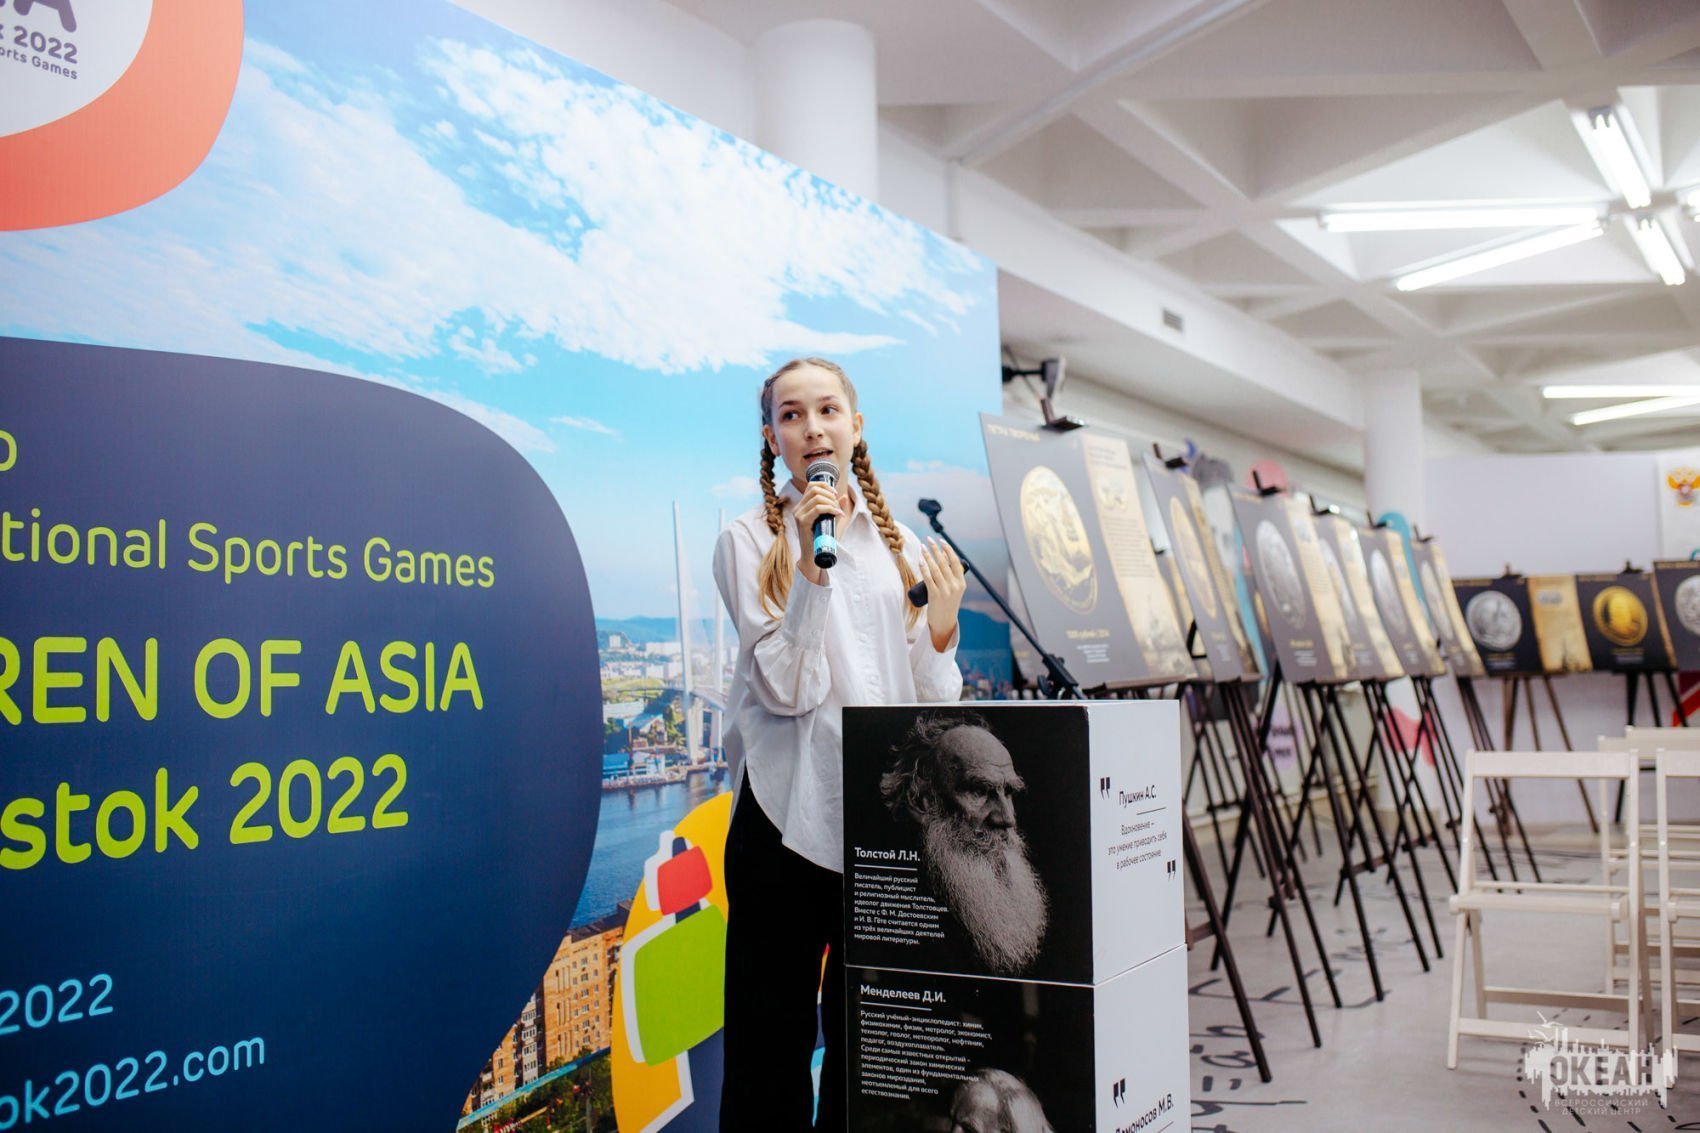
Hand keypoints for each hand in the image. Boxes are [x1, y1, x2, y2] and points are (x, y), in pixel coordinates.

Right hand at [792, 481, 845, 584]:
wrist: (814, 556)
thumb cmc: (822, 539)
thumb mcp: (831, 520)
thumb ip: (836, 508)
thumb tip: (844, 497)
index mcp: (802, 506)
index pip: (811, 485)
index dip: (825, 485)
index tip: (835, 494)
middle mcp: (798, 508)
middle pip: (814, 489)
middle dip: (830, 494)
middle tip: (837, 505)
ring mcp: (799, 515)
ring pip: (817, 498)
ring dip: (831, 502)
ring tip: (837, 511)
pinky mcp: (803, 522)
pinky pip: (818, 509)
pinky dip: (831, 509)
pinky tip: (838, 514)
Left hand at [918, 536, 965, 650]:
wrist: (944, 622)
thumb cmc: (947, 603)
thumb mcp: (954, 589)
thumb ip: (951, 575)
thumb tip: (943, 555)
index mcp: (961, 583)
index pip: (955, 561)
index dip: (947, 549)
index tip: (940, 540)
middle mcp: (955, 585)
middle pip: (944, 562)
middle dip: (936, 549)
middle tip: (928, 540)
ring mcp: (945, 591)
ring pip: (935, 569)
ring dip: (928, 556)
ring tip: (922, 548)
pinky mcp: (935, 595)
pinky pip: (928, 578)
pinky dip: (924, 568)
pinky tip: (920, 561)